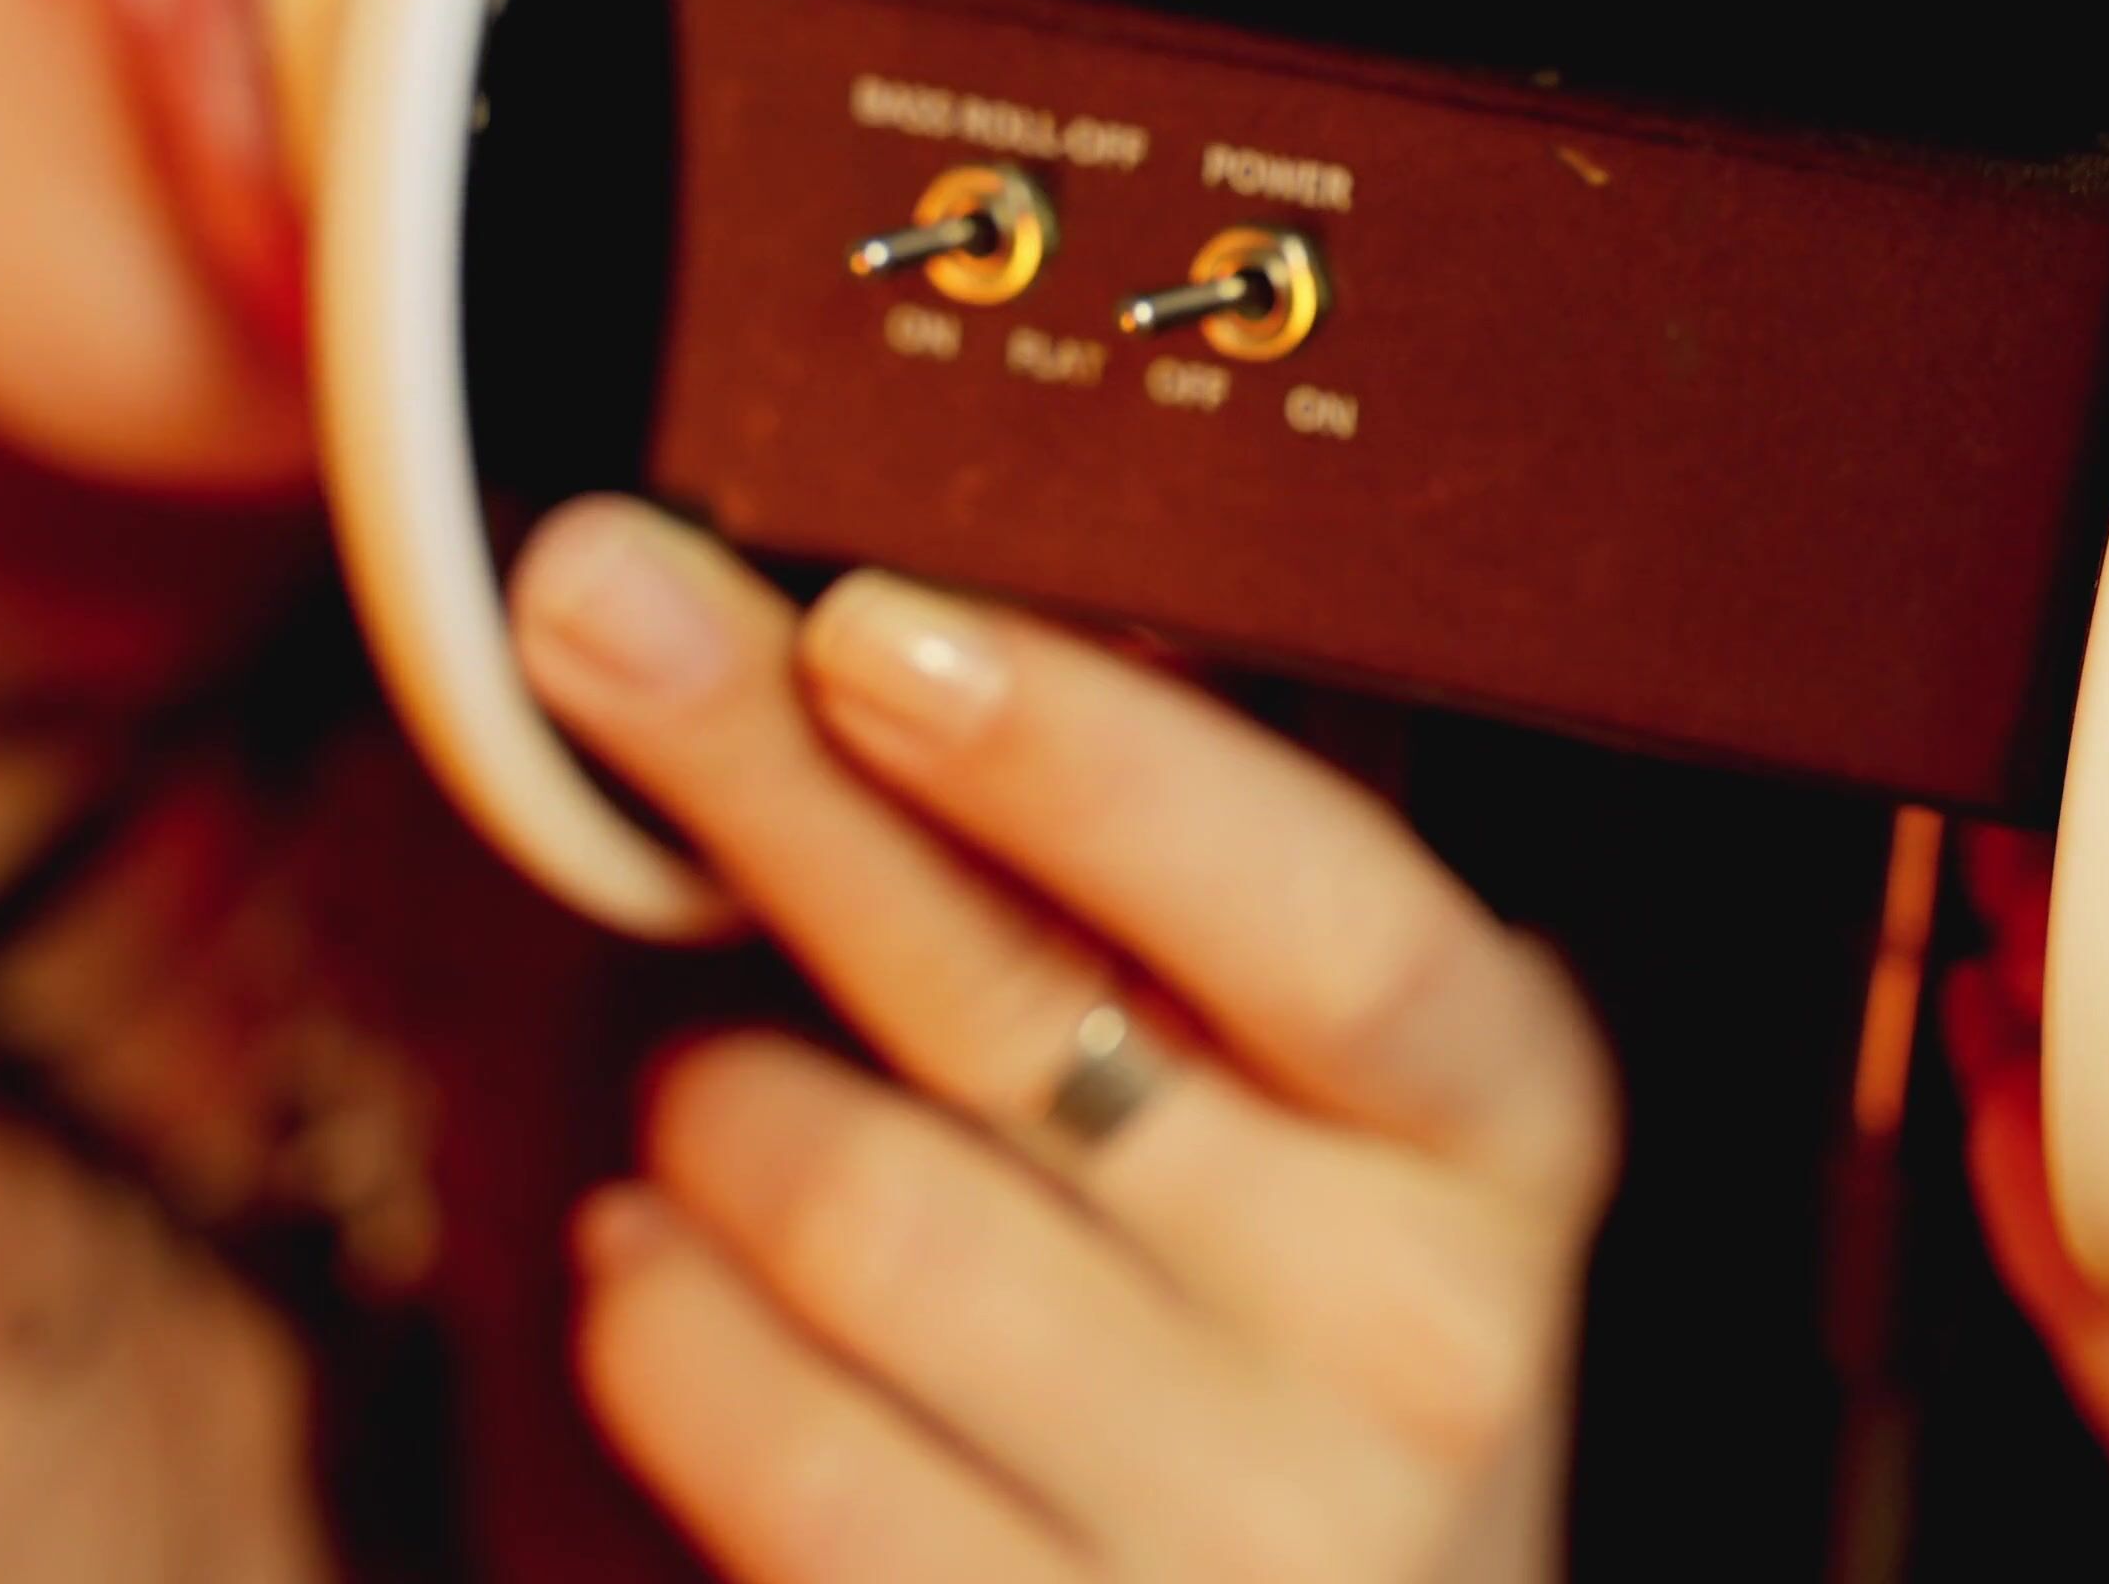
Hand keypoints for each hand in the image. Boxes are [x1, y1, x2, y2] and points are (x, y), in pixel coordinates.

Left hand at [507, 499, 1618, 1583]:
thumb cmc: (1288, 1327)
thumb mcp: (1323, 1101)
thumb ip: (1171, 884)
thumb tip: (895, 617)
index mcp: (1504, 1125)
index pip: (1331, 922)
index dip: (1088, 766)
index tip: (869, 627)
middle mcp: (1416, 1340)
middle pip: (1014, 1017)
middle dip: (778, 787)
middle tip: (603, 623)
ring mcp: (1251, 1540)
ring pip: (843, 1212)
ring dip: (710, 1110)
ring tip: (716, 1112)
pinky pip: (763, 1442)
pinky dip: (657, 1313)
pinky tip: (657, 1266)